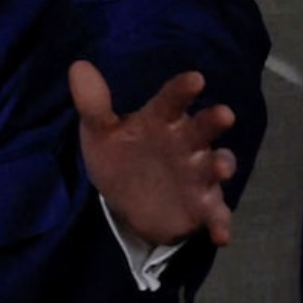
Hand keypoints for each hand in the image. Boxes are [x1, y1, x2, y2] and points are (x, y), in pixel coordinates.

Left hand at [69, 61, 240, 249]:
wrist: (129, 201)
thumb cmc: (121, 156)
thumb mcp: (100, 133)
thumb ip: (94, 105)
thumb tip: (78, 66)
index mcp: (161, 121)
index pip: (171, 101)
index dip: (182, 90)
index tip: (195, 79)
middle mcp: (185, 143)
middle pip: (201, 129)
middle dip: (213, 122)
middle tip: (224, 114)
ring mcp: (197, 174)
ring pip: (214, 166)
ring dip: (222, 165)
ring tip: (221, 169)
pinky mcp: (202, 205)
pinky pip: (216, 213)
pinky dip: (221, 222)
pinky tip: (221, 235)